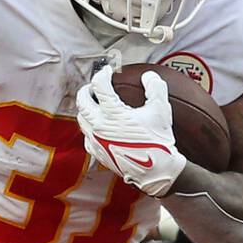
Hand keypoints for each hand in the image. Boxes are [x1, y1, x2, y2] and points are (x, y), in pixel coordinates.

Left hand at [76, 66, 185, 198]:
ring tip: (95, 104)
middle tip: (95, 86)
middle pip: (82, 100)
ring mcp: (96, 141)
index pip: (99, 85)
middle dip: (87, 89)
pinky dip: (89, 128)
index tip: (109, 71)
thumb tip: (148, 76)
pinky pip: (86, 137)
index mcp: (113, 113)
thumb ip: (155, 87)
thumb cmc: (159, 140)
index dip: (103, 73)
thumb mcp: (161, 109)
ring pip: (81, 119)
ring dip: (86, 108)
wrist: (156, 171)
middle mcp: (100, 126)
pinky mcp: (98, 153)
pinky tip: (98, 126)